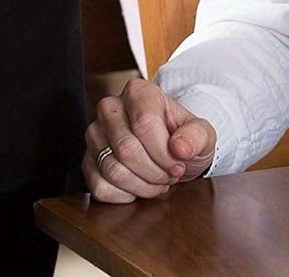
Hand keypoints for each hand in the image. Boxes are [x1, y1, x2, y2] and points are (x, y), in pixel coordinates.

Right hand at [84, 77, 215, 202]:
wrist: (170, 149)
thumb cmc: (183, 138)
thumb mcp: (201, 133)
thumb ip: (197, 136)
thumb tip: (180, 147)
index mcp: (138, 91)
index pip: (144, 124)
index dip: (164, 153)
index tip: (179, 163)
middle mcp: (110, 107)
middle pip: (126, 149)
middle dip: (154, 172)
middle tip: (169, 175)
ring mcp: (95, 134)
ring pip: (112, 170)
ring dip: (141, 186)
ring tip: (157, 181)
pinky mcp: (87, 160)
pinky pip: (100, 187)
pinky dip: (124, 196)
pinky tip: (139, 186)